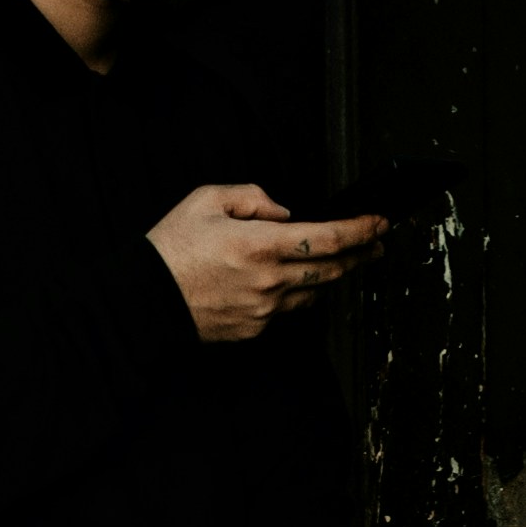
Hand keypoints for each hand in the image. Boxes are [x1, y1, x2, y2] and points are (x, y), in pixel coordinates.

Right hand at [150, 179, 391, 340]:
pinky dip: (298, 293)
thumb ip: (253, 197)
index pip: (330, 238)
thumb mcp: (206, 199)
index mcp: (261, 244)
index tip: (379, 223)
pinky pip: (289, 310)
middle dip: (362, 254)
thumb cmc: (171, 249)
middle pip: (334, 269)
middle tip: (376, 245)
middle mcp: (270, 280)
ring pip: (315, 292)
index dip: (362, 230)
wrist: (146, 300)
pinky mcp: (255, 329)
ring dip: (332, 276)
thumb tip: (282, 212)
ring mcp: (265, 309)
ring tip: (341, 261)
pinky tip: (295, 282)